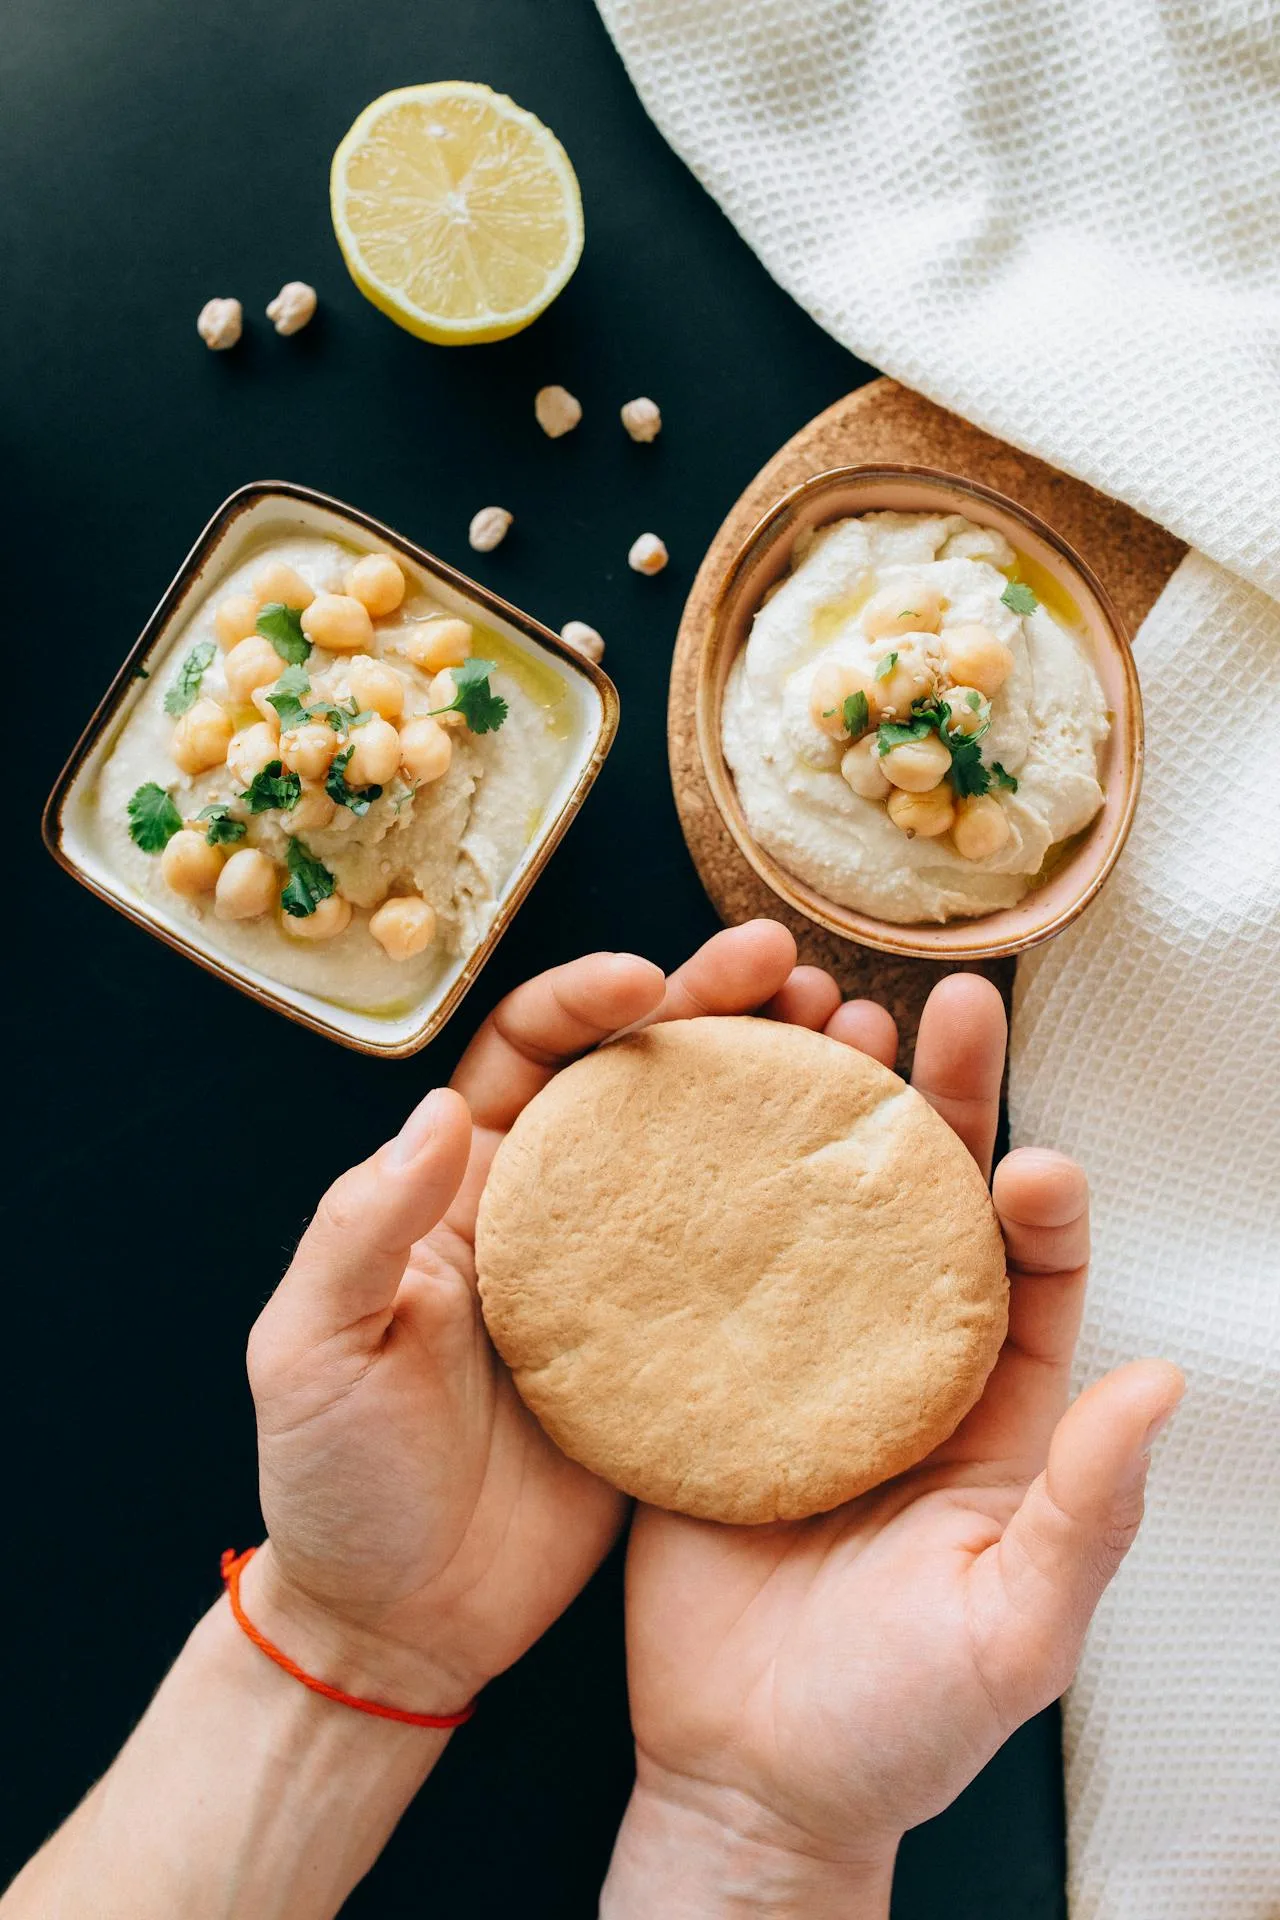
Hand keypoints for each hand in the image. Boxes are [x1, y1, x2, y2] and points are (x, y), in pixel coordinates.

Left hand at [243, 921, 821, 1712]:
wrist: (400, 1626)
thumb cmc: (335, 1481)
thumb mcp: (312, 1347)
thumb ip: (363, 1228)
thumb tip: (437, 1111)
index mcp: (463, 1190)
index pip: (525, 1055)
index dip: (585, 1000)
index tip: (651, 980)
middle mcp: (550, 1216)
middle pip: (637, 1079)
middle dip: (710, 1009)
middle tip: (788, 969)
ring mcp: (621, 1286)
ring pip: (708, 1154)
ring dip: (776, 1085)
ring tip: (854, 1036)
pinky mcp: (676, 1358)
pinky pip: (747, 1266)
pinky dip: (803, 1214)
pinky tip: (866, 1180)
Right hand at [605, 973, 1183, 1915]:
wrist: (747, 1779)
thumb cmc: (899, 1725)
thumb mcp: (1014, 1631)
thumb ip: (1086, 1512)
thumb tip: (1160, 1385)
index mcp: (993, 1408)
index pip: (1032, 1272)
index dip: (1038, 1201)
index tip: (1028, 1158)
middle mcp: (899, 1359)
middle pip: (925, 1204)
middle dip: (935, 1102)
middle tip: (931, 1007)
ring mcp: (796, 1360)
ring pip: (814, 1208)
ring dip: (815, 1112)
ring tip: (812, 1019)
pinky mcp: (699, 1378)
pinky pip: (706, 1267)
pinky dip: (700, 1187)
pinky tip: (688, 1114)